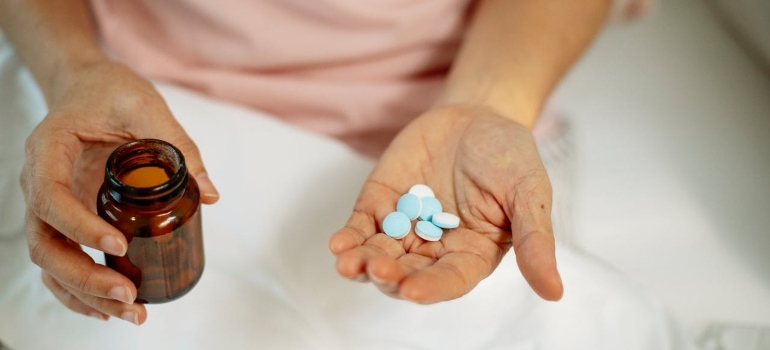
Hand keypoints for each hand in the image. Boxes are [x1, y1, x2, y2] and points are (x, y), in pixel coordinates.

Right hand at [20, 60, 218, 323]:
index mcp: (49, 150)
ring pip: (50, 261)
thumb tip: (208, 194)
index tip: (119, 244)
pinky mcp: (64, 218)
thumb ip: (178, 146)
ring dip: (84, 293)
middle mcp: (39, 182)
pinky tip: (110, 308)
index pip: (50, 197)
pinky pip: (61, 261)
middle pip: (44, 243)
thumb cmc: (111, 92)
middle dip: (83, 276)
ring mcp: (47, 205)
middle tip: (128, 295)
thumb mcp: (146, 107)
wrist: (88, 87)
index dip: (79, 226)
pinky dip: (80, 289)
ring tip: (130, 313)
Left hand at [330, 105, 562, 302]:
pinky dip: (349, 236)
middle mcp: (435, 248)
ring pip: (378, 255)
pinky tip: (339, 243)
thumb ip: (535, 240)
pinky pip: (361, 226)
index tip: (411, 291)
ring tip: (348, 262)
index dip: (430, 288)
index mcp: (471, 253)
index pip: (449, 281)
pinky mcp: (381, 203)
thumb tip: (555, 292)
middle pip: (407, 273)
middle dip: (389, 275)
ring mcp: (405, 226)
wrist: (476, 113)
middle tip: (377, 268)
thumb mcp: (529, 192)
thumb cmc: (509, 155)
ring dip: (361, 262)